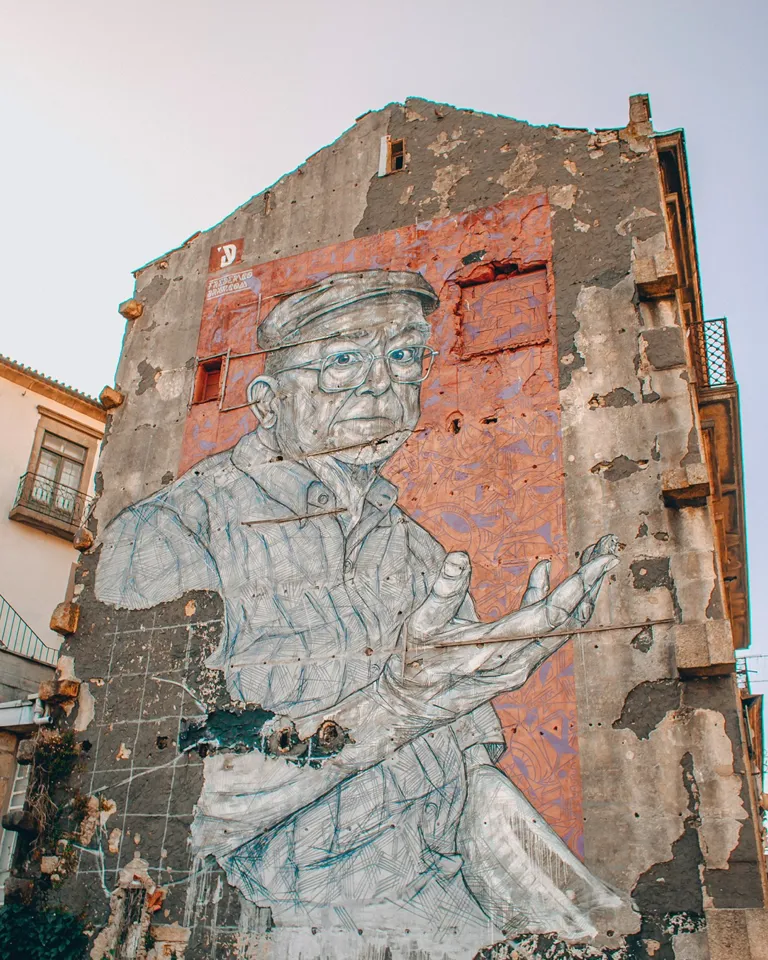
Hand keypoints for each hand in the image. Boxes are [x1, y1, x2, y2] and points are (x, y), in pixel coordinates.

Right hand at [408, 536, 618, 649]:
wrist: (408, 710)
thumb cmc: (412, 667)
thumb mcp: (421, 626)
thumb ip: (443, 592)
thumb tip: (460, 555)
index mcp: (499, 650)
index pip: (553, 615)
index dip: (581, 585)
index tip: (605, 558)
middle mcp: (519, 662)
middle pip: (570, 620)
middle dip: (591, 581)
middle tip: (608, 546)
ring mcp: (519, 666)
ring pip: (562, 628)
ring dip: (578, 592)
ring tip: (591, 555)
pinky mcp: (514, 665)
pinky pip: (542, 632)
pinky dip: (545, 601)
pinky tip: (542, 570)